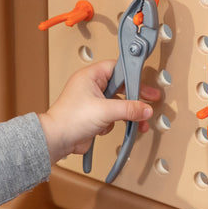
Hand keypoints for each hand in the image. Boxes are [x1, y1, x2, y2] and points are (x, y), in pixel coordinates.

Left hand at [38, 60, 160, 162]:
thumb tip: (145, 109)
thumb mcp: (105, 110)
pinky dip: (116, 122)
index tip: (145, 80)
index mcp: (90, 76)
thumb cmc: (69, 119)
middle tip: (150, 98)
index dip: (132, 73)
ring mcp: (93, 102)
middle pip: (121, 87)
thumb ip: (129, 109)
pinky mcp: (94, 116)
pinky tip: (115, 128)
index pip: (117, 68)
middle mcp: (91, 87)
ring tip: (138, 121)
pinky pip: (112, 116)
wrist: (57, 140)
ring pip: (118, 104)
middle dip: (134, 97)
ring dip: (127, 113)